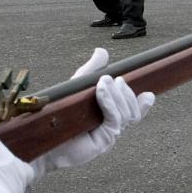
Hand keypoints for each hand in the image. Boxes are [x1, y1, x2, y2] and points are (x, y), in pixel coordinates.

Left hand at [31, 62, 154, 176]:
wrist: (44, 134)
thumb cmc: (60, 114)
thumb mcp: (79, 86)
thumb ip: (92, 70)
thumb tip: (102, 51)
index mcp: (109, 118)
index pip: (134, 112)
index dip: (142, 104)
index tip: (148, 93)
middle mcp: (111, 129)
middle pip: (133, 111)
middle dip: (127, 93)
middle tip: (117, 79)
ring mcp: (108, 136)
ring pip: (126, 114)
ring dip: (118, 94)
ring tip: (105, 81)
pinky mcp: (103, 141)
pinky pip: (114, 119)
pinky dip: (109, 101)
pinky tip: (101, 90)